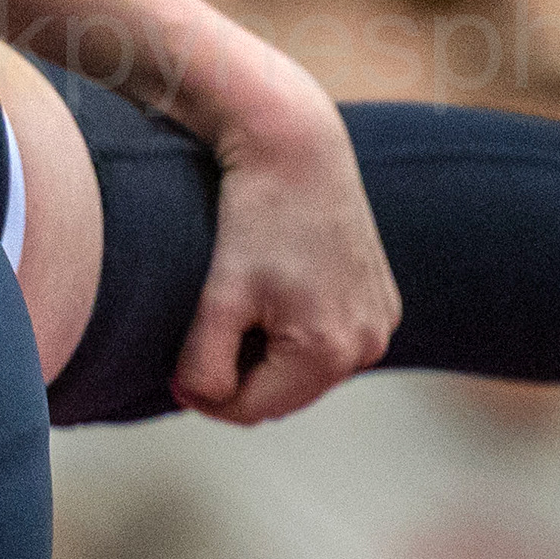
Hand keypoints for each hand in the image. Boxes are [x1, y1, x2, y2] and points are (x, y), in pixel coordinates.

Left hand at [174, 63, 399, 423]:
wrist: (298, 148)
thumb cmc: (254, 218)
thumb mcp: (219, 297)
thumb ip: (204, 364)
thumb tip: (197, 399)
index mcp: (330, 351)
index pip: (252, 410)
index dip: (206, 397)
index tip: (176, 370)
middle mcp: (369, 344)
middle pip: (284, 395)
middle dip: (241, 378)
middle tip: (205, 335)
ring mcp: (382, 322)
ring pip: (306, 372)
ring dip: (268, 358)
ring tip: (241, 308)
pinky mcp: (383, 301)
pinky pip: (330, 343)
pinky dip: (297, 335)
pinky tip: (275, 294)